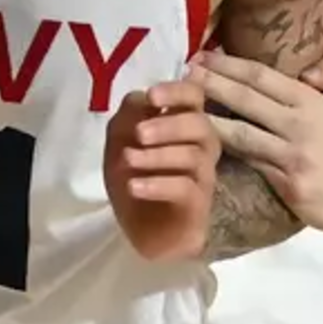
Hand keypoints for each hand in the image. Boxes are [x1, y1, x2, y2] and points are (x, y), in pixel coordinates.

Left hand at [105, 81, 219, 261]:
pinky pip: (185, 189)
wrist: (142, 231)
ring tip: (127, 160)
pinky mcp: (197, 204)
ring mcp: (203, 176)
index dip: (176, 92)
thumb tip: (142, 98)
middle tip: (138, 134)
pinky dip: (157, 185)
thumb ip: (128, 118)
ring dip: (156, 156)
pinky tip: (134, 186)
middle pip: (200, 125)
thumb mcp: (119, 144)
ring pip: (193, 156)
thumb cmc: (135, 179)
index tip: (151, 96)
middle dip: (168, 125)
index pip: (194, 97)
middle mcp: (201, 146)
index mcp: (184, 124)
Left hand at [190, 51, 322, 231]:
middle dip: (211, 84)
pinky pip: (248, 162)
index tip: (201, 56)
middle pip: (246, 100)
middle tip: (181, 74)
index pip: (262, 78)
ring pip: (240, 134)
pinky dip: (222, 152)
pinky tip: (198, 144)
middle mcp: (297, 125)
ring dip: (207, 120)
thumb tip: (306, 68)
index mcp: (310, 102)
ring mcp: (290, 155)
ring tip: (179, 110)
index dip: (229, 65)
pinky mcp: (285, 182)